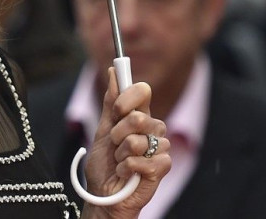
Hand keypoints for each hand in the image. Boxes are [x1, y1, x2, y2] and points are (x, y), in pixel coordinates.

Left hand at [82, 68, 170, 218]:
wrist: (103, 194)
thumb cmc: (104, 164)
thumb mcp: (102, 129)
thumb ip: (110, 102)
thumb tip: (112, 71)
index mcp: (139, 115)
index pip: (142, 91)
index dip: (127, 98)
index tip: (116, 110)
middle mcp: (152, 128)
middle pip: (138, 117)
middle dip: (117, 134)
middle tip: (114, 145)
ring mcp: (159, 147)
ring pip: (138, 141)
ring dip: (121, 154)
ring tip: (120, 162)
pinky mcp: (163, 167)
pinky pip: (144, 160)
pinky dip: (128, 169)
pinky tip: (127, 174)